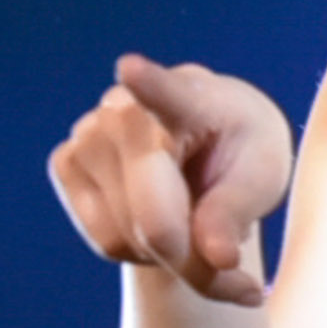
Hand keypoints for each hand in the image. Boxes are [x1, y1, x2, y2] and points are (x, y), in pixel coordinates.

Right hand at [49, 55, 296, 304]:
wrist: (206, 142)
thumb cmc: (240, 154)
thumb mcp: (261, 179)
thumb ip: (236, 213)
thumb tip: (218, 257)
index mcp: (188, 98)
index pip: (163, 92)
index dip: (146, 83)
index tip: (132, 70)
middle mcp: (124, 108)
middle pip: (152, 220)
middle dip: (193, 258)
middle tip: (226, 252)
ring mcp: (86, 134)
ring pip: (125, 238)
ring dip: (166, 254)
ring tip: (188, 217)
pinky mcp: (65, 163)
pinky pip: (105, 241)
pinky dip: (137, 250)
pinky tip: (154, 216)